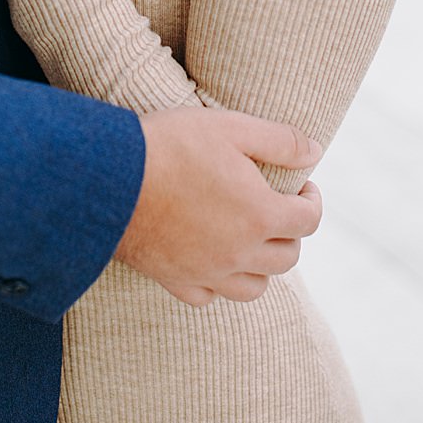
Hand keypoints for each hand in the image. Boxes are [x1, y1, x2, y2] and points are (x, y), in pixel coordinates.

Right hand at [116, 105, 323, 306]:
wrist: (107, 177)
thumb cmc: (168, 146)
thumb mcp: (229, 127)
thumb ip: (280, 140)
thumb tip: (316, 153)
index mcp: (260, 215)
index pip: (308, 221)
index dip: (312, 201)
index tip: (301, 187)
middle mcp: (240, 252)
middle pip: (287, 258)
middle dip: (289, 232)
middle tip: (274, 209)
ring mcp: (207, 271)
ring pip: (254, 287)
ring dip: (261, 266)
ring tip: (249, 240)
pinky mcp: (174, 279)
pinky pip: (208, 296)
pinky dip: (217, 283)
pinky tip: (209, 261)